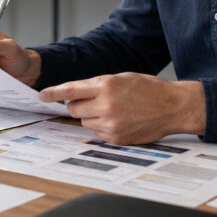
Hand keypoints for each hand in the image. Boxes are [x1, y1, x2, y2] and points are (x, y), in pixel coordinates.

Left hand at [38, 73, 205, 144]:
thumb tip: (76, 96)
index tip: (42, 96)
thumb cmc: (149, 89)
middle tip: (94, 101)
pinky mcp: (116, 139)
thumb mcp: (121, 78)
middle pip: (74, 109)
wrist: (173, 107)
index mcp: (106, 85)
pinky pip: (97, 133)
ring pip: (85, 122)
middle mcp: (106, 105)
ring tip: (113, 110)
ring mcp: (111, 124)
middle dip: (79, 105)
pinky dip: (103, 127)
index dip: (54, 93)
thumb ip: (98, 86)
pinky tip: (120, 121)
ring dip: (92, 117)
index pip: (71, 90)